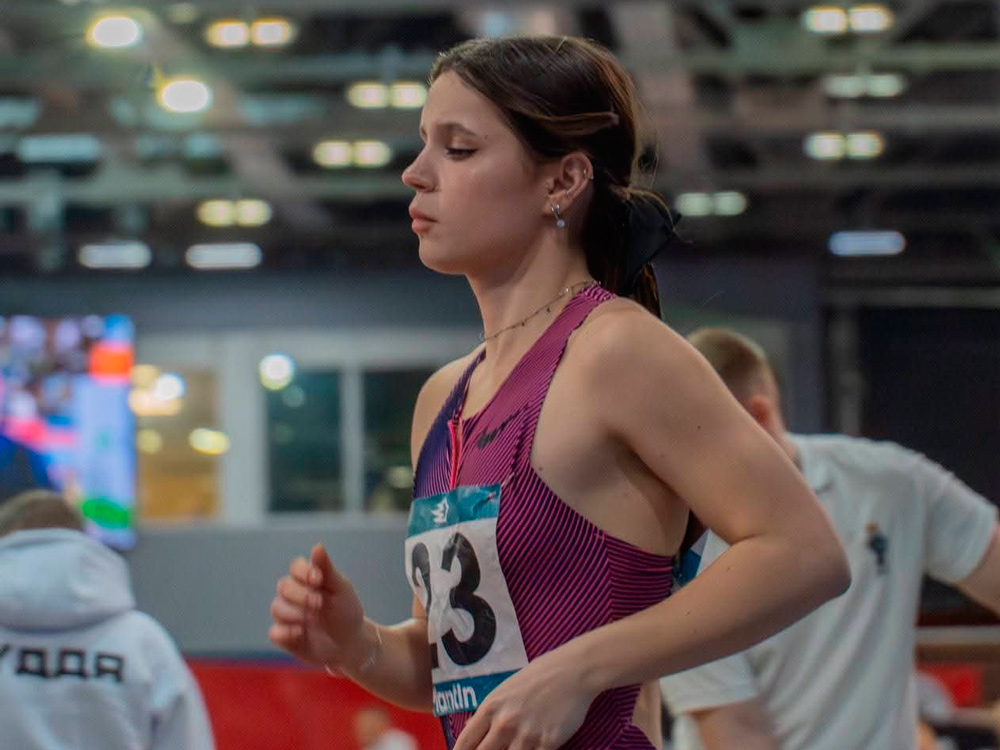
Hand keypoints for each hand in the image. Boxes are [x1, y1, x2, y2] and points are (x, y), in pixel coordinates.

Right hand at [268, 544, 366, 669]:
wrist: (350, 643)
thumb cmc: (345, 611)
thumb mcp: (340, 589)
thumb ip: (326, 569)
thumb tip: (317, 546)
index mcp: (308, 579)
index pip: (295, 567)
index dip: (303, 572)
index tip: (318, 580)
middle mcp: (294, 595)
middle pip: (284, 586)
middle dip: (301, 595)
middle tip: (319, 603)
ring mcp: (287, 615)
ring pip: (277, 608)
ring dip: (296, 613)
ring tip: (314, 619)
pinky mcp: (284, 636)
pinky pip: (274, 632)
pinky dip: (286, 632)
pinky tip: (301, 633)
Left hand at [453, 650, 597, 749]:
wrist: (573, 671)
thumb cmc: (539, 676)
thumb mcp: (506, 689)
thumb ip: (489, 711)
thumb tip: (471, 728)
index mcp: (491, 707)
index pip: (465, 742)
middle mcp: (505, 723)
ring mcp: (526, 735)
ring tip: (516, 745)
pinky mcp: (548, 743)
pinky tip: (532, 747)